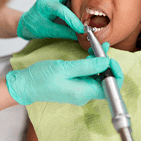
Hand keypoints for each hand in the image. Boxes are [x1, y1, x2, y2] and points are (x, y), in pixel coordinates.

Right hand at [6, 42, 122, 105]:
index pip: (111, 87)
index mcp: (83, 92)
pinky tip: (90, 54)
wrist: (26, 85)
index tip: (109, 57)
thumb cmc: (41, 77)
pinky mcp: (75, 85)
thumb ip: (87, 66)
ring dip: (99, 62)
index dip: (114, 72)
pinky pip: (88, 75)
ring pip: (97, 76)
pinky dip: (91, 64)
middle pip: (105, 81)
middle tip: (102, 48)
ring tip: (97, 47)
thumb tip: (106, 62)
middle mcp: (84, 94)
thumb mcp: (64, 68)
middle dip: (107, 64)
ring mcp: (79, 90)